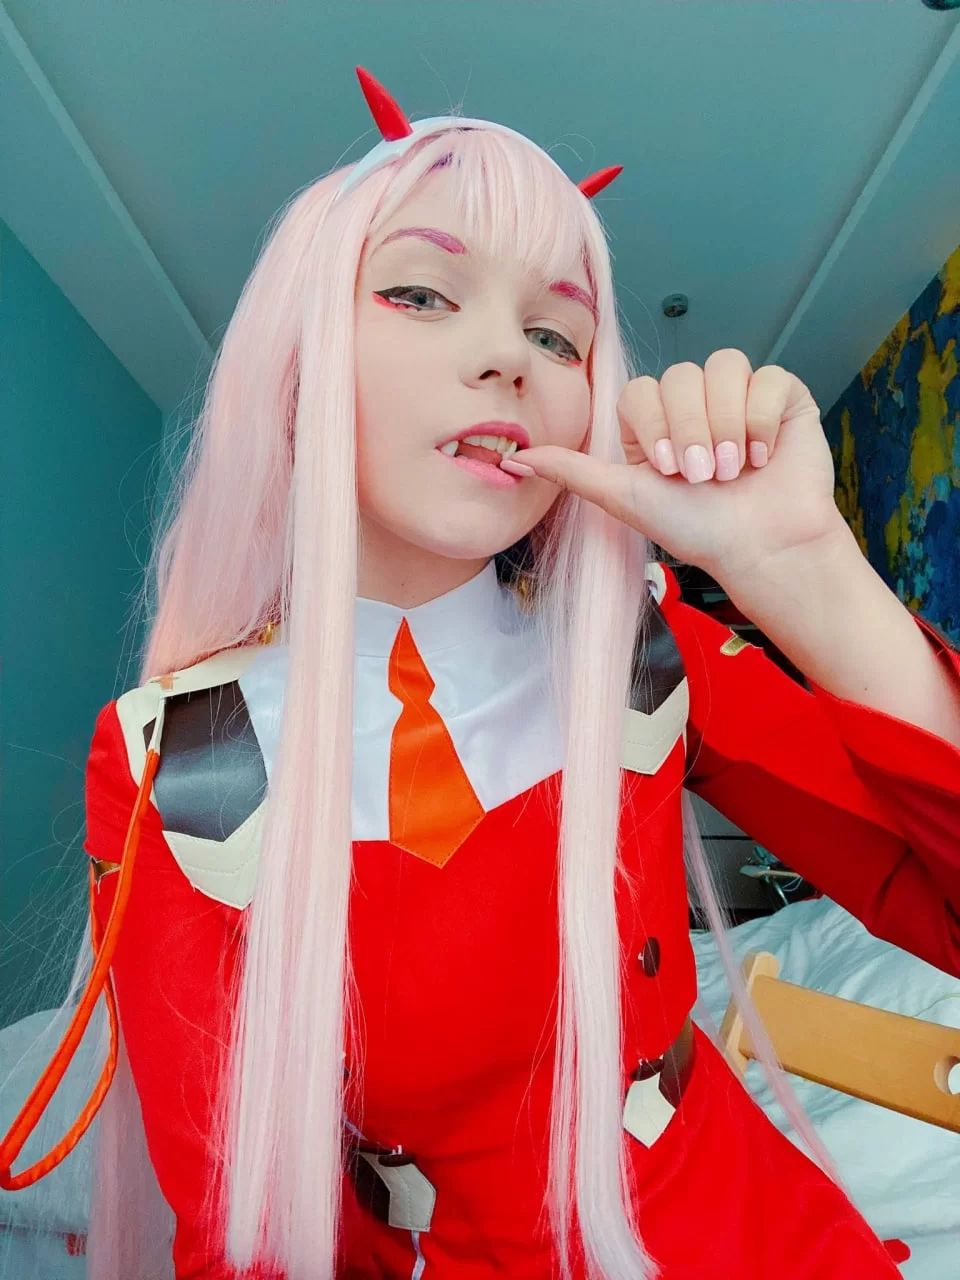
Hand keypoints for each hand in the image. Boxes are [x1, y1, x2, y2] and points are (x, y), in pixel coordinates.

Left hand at [502, 349, 845, 587]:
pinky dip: (762, 420)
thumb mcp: (624, 497)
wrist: (763, 548)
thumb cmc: (697, 529)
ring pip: (724, 368)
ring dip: (727, 425)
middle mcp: (694, 403)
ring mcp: (739, 396)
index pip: (640, 389)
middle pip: (682, 376)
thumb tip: (513, 460)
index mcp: (654, 422)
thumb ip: (571, 471)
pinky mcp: (782, 398)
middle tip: (705, 477)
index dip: (655, 426)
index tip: (668, 471)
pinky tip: (764, 456)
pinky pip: (768, 378)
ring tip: (736, 469)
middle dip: (691, 432)